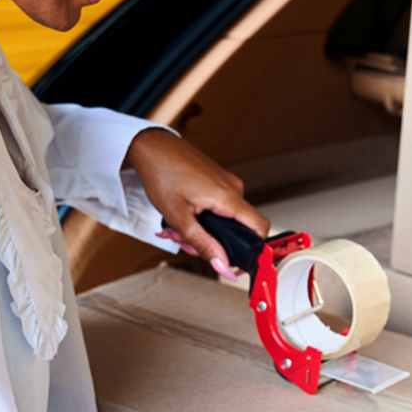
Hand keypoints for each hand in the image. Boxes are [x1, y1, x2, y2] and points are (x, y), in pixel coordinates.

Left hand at [125, 129, 269, 275]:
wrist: (150, 146)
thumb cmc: (161, 173)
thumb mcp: (179, 218)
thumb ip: (203, 244)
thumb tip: (222, 265)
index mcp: (228, 196)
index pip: (260, 228)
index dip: (254, 249)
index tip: (238, 262)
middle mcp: (233, 188)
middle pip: (237, 228)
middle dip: (212, 242)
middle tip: (185, 242)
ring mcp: (226, 183)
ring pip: (224, 219)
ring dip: (201, 230)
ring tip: (176, 227)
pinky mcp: (217, 181)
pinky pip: (217, 207)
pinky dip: (200, 217)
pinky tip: (181, 215)